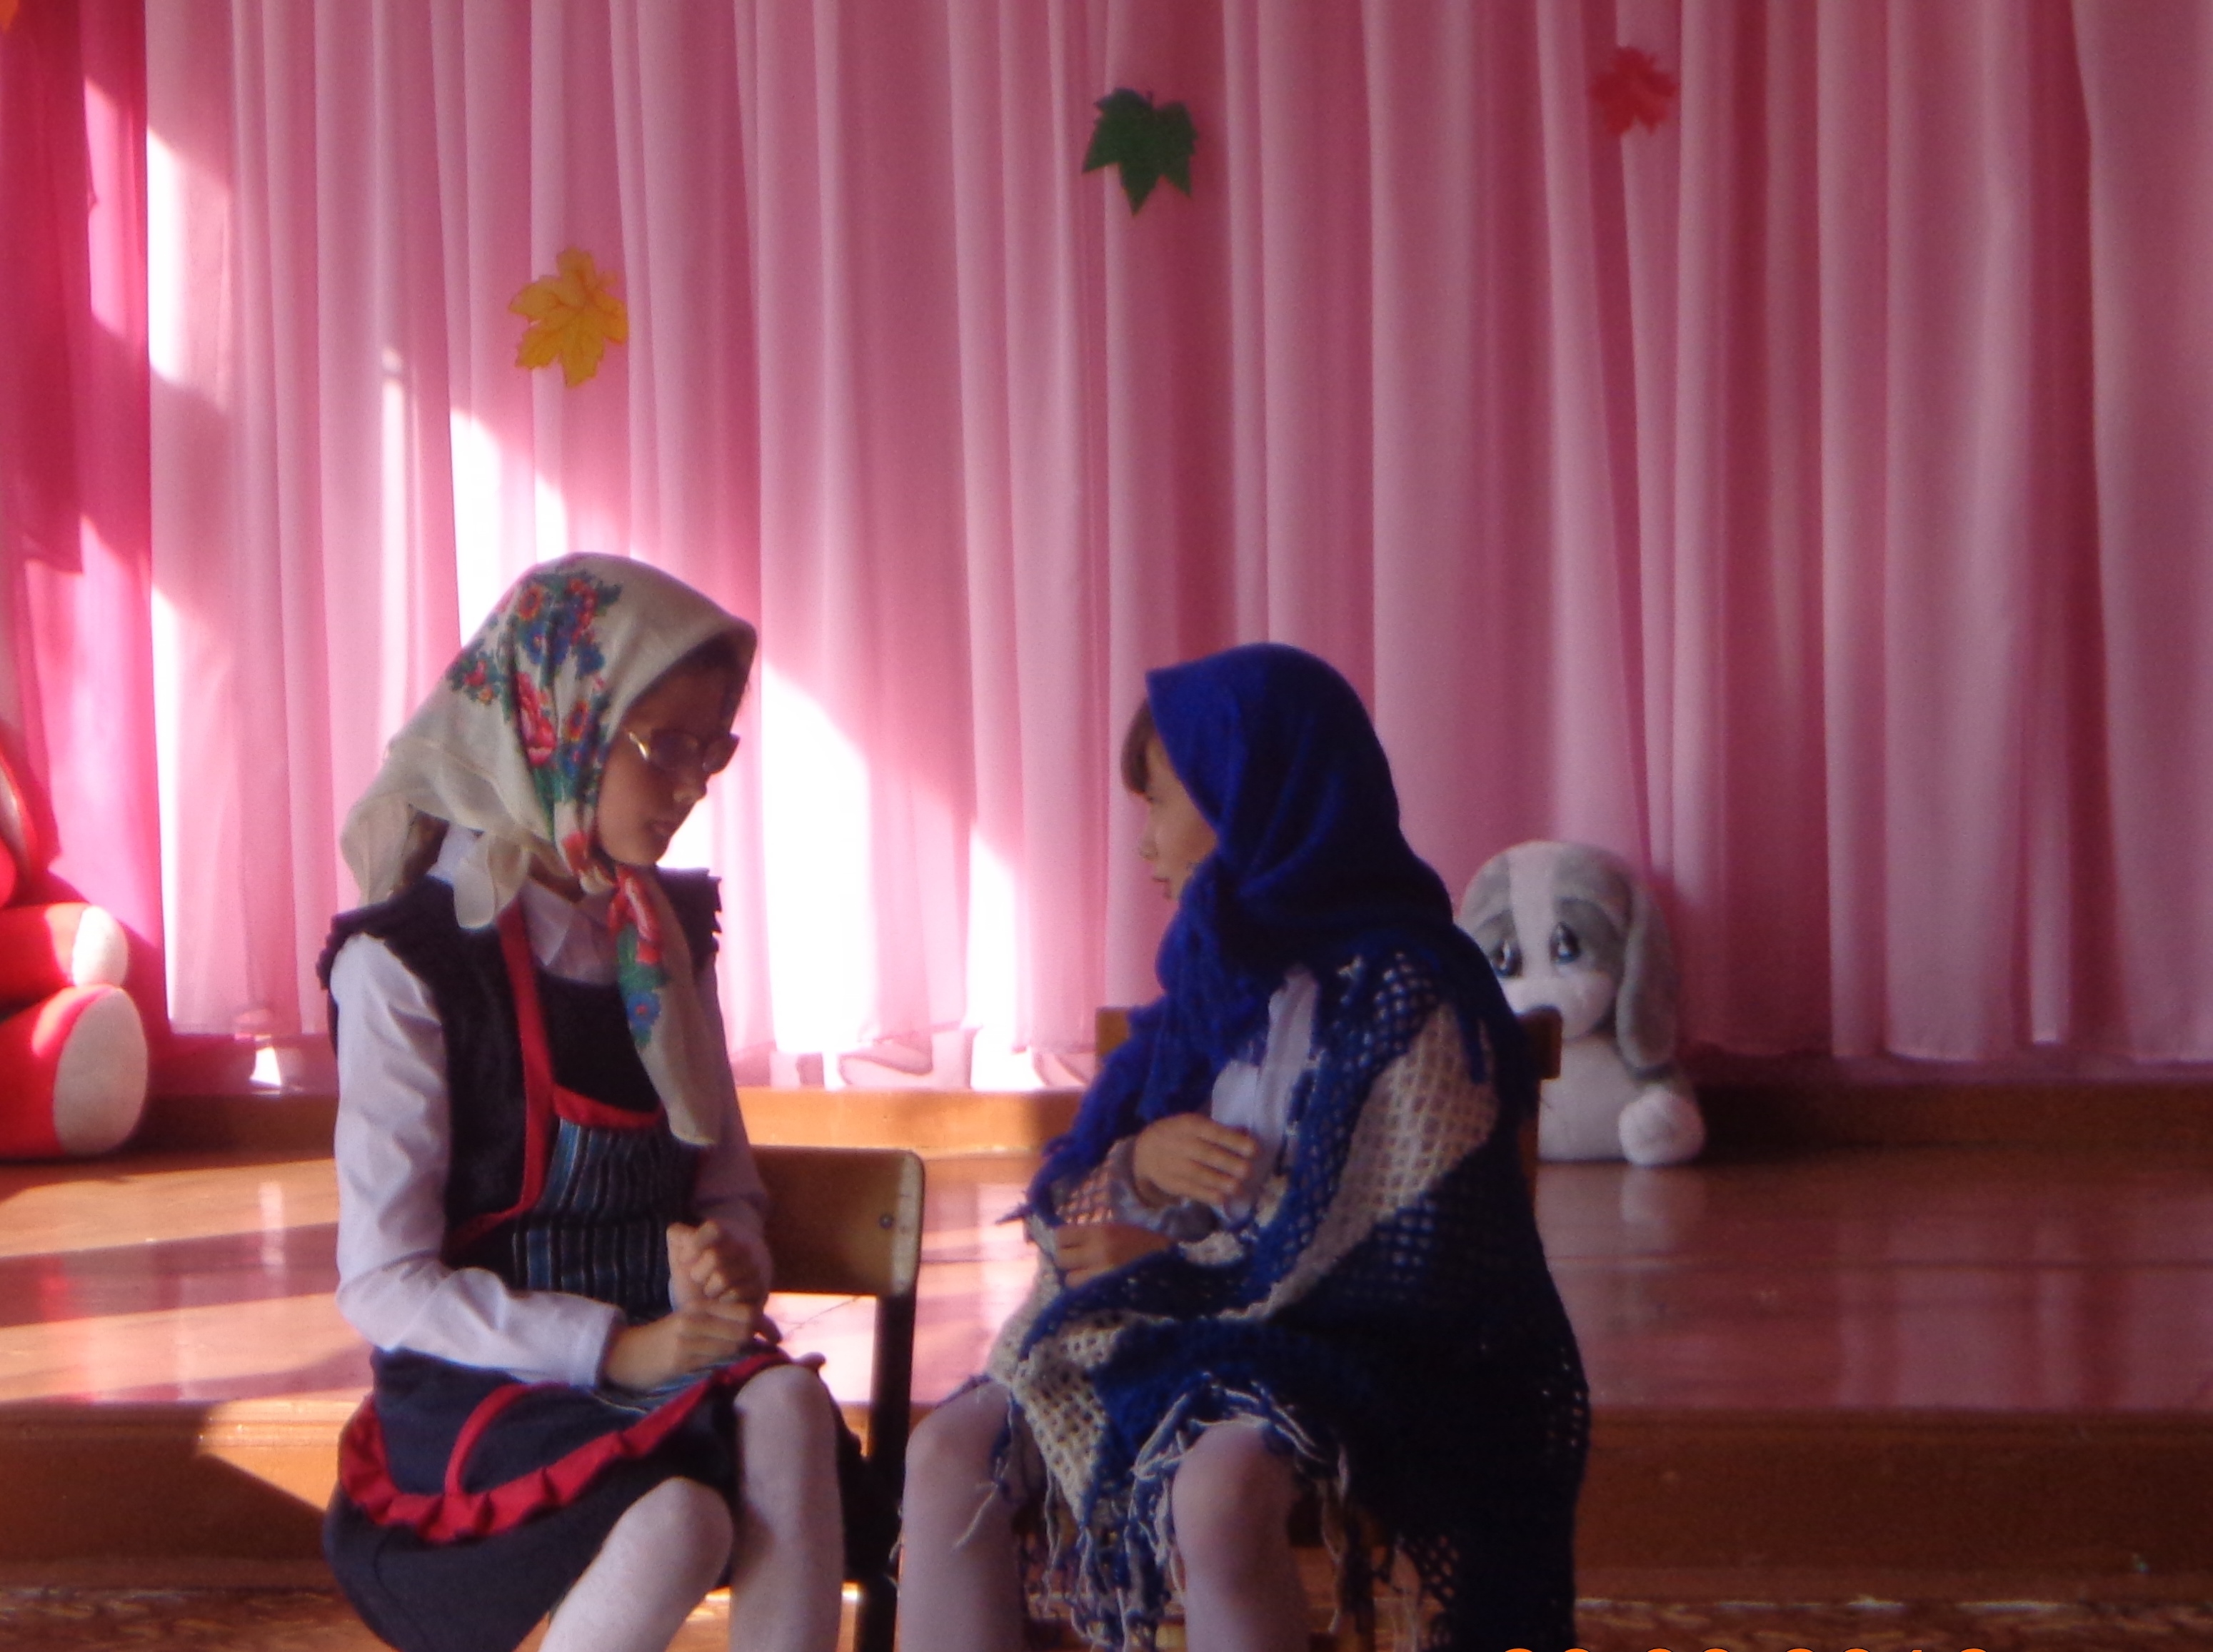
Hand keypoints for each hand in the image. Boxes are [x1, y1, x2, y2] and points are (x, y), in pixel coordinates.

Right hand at [602, 1297, 760, 1390]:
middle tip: (752, 1348)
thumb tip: (758, 1326)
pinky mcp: (680, 1359)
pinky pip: (714, 1361)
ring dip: (739, 1352)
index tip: (769, 1336)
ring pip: (731, 1344)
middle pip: (743, 1326)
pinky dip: (722, 1363)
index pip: (745, 1310)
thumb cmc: (664, 1338)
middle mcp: (695, 1318)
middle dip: (753, 1339)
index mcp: (700, 1306)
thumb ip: (720, 1321)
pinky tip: (719, 1365)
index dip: (762, 1324)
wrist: (626, 1352)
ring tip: (737, 1356)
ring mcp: (688, 1338)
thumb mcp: (691, 1321)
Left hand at [668, 1220, 765, 1308]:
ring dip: (709, 1288)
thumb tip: (686, 1246)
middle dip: (697, 1273)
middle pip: (714, 1256)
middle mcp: (745, 1247)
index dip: (694, 1244)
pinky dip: (721, 1302)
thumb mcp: (684, 1249)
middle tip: (698, 1278)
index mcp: (726, 1233)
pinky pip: (735, 1296)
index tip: (685, 1258)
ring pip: (722, 1278)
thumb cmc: (700, 1267)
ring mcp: (755, 1268)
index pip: (714, 1228)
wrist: (729, 1287)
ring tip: (711, 1290)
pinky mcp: (760, 1290)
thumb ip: (678, 1236)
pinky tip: (721, 1301)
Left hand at [1054, 1222, 1173, 1287]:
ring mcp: (1102, 1276)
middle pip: (1061, 1258)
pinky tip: (1096, 1290)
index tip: (1072, 1245)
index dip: (1064, 1241)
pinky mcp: (1108, 1295)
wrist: (1174, 1267)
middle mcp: (1099, 1252)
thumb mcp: (1119, 1229)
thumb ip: (1092, 1235)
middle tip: (1080, 1263)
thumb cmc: (1146, 1245)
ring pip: (1070, 1280)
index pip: (1061, 1235)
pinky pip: (1082, 1295)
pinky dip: (1086, 1293)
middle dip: (1069, 1261)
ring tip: (1091, 1278)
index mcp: (1103, 1232)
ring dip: (1077, 1280)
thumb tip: (1065, 1242)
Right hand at [1130, 1113, 1258, 1206]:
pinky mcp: (1172, 1183)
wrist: (1144, 1151)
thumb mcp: (1195, 1125)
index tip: (1254, 1150)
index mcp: (1189, 1125)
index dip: (1234, 1141)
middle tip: (1248, 1171)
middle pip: (1207, 1155)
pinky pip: (1191, 1190)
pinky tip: (1223, 1199)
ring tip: (1239, 1188)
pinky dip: (1207, 1195)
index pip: (1213, 1132)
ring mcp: (1174, 1165)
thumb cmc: (1179, 1134)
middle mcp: (1180, 1144)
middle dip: (1229, 1164)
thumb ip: (1220, 1129)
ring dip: (1221, 1182)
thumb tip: (1247, 1133)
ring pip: (1199, 1174)